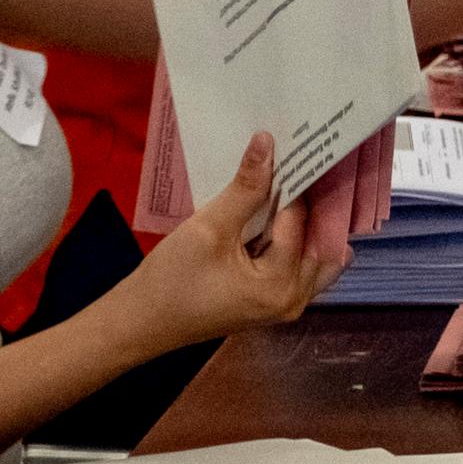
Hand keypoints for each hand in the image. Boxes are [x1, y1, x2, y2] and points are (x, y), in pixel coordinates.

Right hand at [102, 133, 347, 356]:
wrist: (141, 322)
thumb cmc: (170, 279)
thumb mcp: (208, 229)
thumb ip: (245, 189)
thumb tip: (267, 141)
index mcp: (281, 285)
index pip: (300, 222)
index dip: (297, 185)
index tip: (299, 151)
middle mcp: (295, 299)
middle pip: (322, 241)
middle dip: (319, 204)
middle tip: (311, 164)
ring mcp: (287, 304)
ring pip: (318, 255)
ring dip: (313, 222)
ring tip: (302, 184)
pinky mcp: (275, 302)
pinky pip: (302, 266)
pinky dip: (300, 240)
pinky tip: (286, 213)